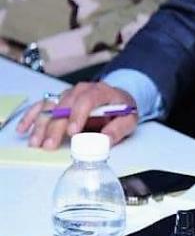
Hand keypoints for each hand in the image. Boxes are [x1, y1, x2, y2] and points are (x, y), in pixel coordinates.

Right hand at [17, 82, 137, 149]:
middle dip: (55, 127)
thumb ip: (119, 128)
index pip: (86, 101)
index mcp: (100, 92)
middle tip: (49, 145)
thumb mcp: (129, 119)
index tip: (72, 133)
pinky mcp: (59, 100)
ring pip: (50, 107)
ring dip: (41, 125)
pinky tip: (24, 129)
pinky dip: (31, 117)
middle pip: (64, 107)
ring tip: (35, 142)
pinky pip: (42, 106)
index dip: (77, 116)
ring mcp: (67, 94)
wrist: (118, 98)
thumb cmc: (122, 109)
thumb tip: (105, 139)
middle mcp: (81, 90)